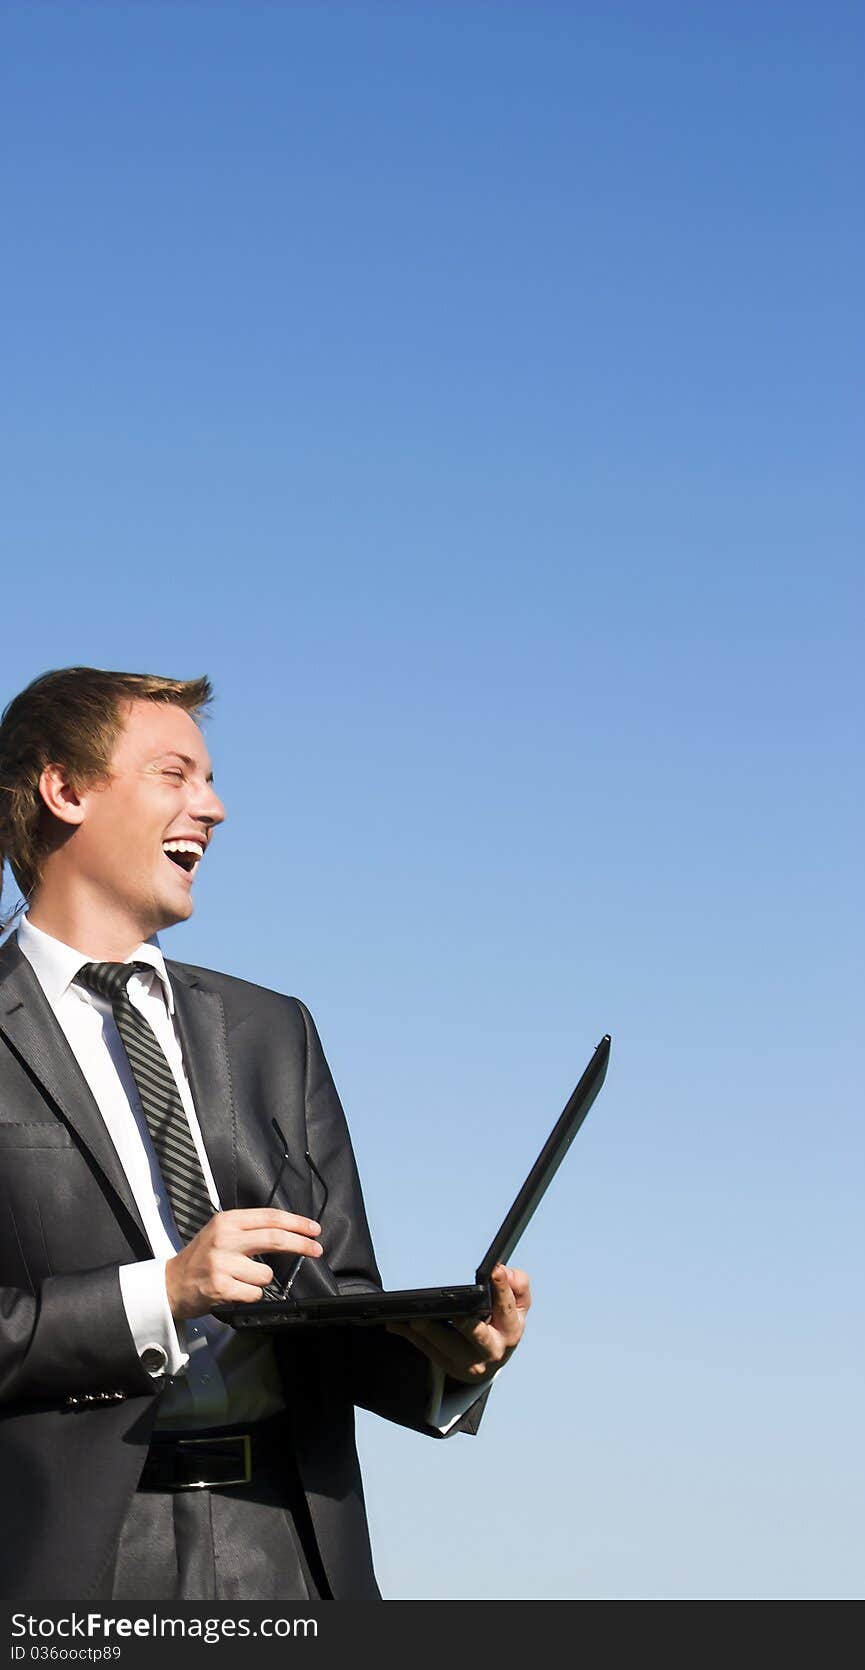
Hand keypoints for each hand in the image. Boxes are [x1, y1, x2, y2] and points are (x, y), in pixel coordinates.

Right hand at [165, 1208, 322, 1319]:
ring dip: (261, 1281)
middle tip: (317, 1249)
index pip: (270, 1217)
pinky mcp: (221, 1287)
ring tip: (241, 1279)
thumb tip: (289, 1231)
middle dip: (301, 1244)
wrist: (170, 1284)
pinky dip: (250, 1295)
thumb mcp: (221, 1232)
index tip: (313, 1229)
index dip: (296, 1223)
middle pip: (275, 1238)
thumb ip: (250, 1229)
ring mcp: (222, 1263)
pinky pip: (255, 1293)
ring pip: (266, 1274)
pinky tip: (234, 1291)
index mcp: (227, 1221)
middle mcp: (225, 1238)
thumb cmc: (201, 1258)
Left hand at [385, 1264, 530, 1384]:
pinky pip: (426, 1349)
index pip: (507, 1307)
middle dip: (467, 1326)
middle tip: (456, 1314)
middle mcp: (491, 1349)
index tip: (494, 1271)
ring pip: (445, 1345)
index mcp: (510, 1330)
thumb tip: (503, 1272)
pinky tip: (397, 1323)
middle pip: (478, 1336)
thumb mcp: (517, 1305)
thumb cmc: (501, 1325)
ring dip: (428, 1331)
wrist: (490, 1362)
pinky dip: (410, 1335)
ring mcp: (467, 1361)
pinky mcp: (446, 1364)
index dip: (502, 1289)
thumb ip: (517, 1285)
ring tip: (414, 1317)